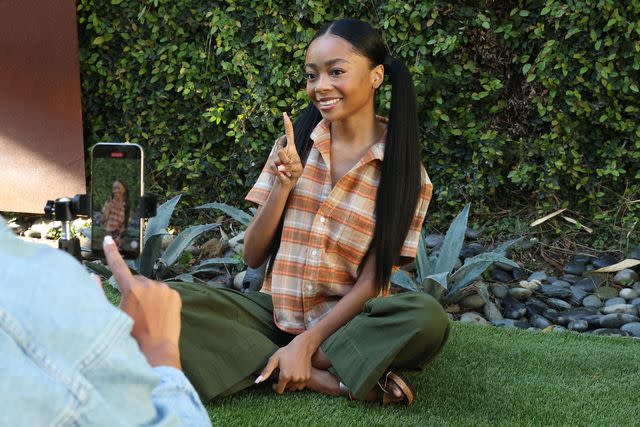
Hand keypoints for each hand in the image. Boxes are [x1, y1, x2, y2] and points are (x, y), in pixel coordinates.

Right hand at [103, 235, 181, 368]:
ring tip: (147, 316)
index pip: (118, 266)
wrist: (156, 350)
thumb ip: (100, 294)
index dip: (111, 252)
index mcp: (131, 289)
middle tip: (134, 311)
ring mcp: (164, 289)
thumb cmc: (131, 336)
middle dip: (134, 290)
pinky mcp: (176, 295)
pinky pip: (164, 293)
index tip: (108, 239)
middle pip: (137, 281)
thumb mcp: (112, 316)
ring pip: (151, 288)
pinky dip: (160, 300)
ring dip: (148, 296)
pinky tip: (159, 315)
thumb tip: (93, 275)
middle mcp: (149, 285)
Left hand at [255, 334, 313, 393]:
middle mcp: (294, 379)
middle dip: (283, 384)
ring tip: (288, 374)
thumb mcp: (274, 359)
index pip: (279, 390)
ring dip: (290, 384)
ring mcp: (302, 379)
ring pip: (293, 388)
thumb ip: (266, 371)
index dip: (275, 387)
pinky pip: (300, 386)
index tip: (274, 383)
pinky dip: (297, 383)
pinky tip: (295, 374)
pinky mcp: (307, 378)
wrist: (302, 347)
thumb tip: (258, 380)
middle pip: (286, 389)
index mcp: (285, 375)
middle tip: (282, 375)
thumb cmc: (287, 352)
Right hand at [267, 112, 302, 188]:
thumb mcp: (297, 169)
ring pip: (278, 161)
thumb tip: (279, 166)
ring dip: (285, 169)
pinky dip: (282, 174)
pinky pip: (276, 169)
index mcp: (291, 147)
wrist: (288, 181)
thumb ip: (290, 166)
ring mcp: (275, 156)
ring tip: (288, 172)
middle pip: (281, 151)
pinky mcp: (271, 164)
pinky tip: (284, 175)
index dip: (287, 124)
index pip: (289, 134)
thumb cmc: (295, 172)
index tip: (285, 114)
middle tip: (289, 166)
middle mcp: (281, 150)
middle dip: (285, 160)